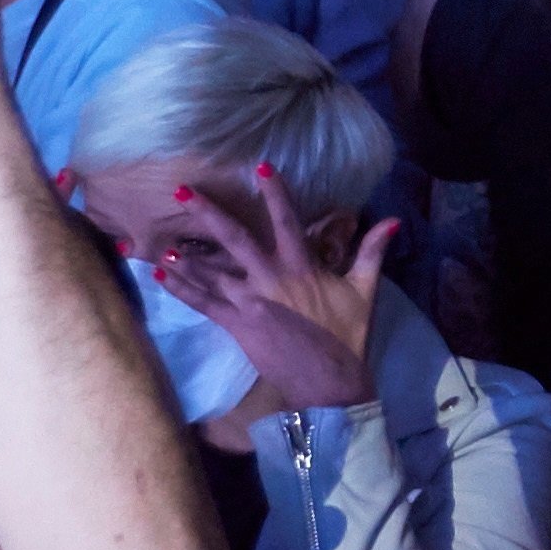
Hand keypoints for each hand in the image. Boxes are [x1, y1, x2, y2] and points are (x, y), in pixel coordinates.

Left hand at [152, 165, 395, 415]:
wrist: (329, 383)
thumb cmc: (347, 336)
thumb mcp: (364, 291)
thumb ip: (372, 252)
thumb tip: (390, 220)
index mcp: (302, 266)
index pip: (287, 221)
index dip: (275, 193)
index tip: (260, 166)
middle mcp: (270, 278)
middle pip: (235, 239)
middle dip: (208, 214)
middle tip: (182, 191)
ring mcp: (249, 301)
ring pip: (211, 272)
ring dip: (186, 255)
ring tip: (160, 239)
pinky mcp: (237, 325)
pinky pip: (203, 304)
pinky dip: (181, 288)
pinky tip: (161, 273)